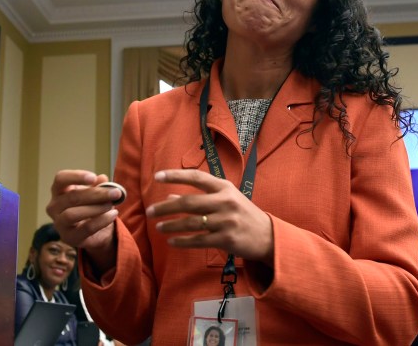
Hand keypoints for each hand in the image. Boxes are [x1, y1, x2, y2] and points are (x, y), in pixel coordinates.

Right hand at [46, 170, 121, 264]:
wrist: (96, 230)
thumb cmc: (92, 205)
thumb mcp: (97, 193)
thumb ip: (99, 185)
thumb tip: (102, 178)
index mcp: (59, 191)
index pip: (61, 179)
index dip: (76, 177)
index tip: (93, 177)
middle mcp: (54, 206)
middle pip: (71, 197)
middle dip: (96, 194)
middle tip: (115, 192)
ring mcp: (59, 223)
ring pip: (73, 214)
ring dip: (96, 208)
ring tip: (111, 205)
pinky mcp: (69, 237)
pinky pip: (86, 228)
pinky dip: (102, 220)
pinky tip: (113, 214)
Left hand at [148, 169, 273, 263]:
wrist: (267, 236)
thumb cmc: (242, 214)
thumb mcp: (225, 200)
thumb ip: (199, 197)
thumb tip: (169, 197)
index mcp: (225, 187)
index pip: (196, 177)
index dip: (175, 176)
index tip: (157, 176)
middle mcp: (225, 202)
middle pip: (188, 203)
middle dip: (166, 207)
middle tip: (150, 211)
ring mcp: (226, 221)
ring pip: (191, 223)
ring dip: (171, 225)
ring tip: (158, 227)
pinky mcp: (226, 239)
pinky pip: (198, 240)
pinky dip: (182, 241)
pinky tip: (171, 241)